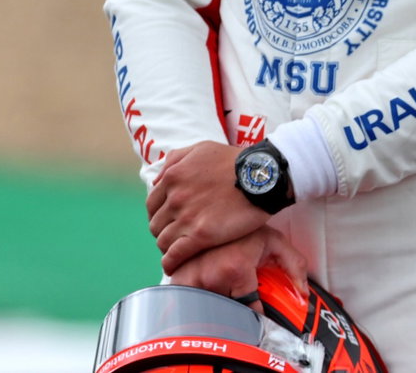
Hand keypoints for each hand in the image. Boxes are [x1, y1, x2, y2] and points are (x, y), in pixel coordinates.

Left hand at [146, 141, 269, 274]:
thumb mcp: (202, 149)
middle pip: (156, 225)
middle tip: (178, 236)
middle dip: (165, 231)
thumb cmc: (235, 161)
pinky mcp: (201, 235)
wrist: (263, 176)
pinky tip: (175, 266)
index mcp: (173, 177)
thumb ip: (176, 159)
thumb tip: (158, 179)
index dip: (160, 215)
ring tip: (180, 251)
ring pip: (163, 241)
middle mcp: (175, 198)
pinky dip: (171, 263)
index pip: (152, 205)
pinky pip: (175, 255)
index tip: (170, 221)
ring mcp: (186, 217)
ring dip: (168, 248)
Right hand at [168, 225, 309, 313]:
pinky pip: (182, 294)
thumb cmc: (248, 224)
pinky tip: (202, 279)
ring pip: (202, 305)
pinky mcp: (175, 271)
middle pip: (223, 309)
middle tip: (238, 287)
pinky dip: (191, 292)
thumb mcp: (275, 241)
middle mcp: (211, 275)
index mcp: (236, 269)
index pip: (248, 309)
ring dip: (211, 298)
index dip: (254, 311)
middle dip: (232, 303)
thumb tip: (303, 294)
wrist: (225, 200)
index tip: (257, 308)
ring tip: (220, 281)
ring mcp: (189, 274)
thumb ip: (294, 266)